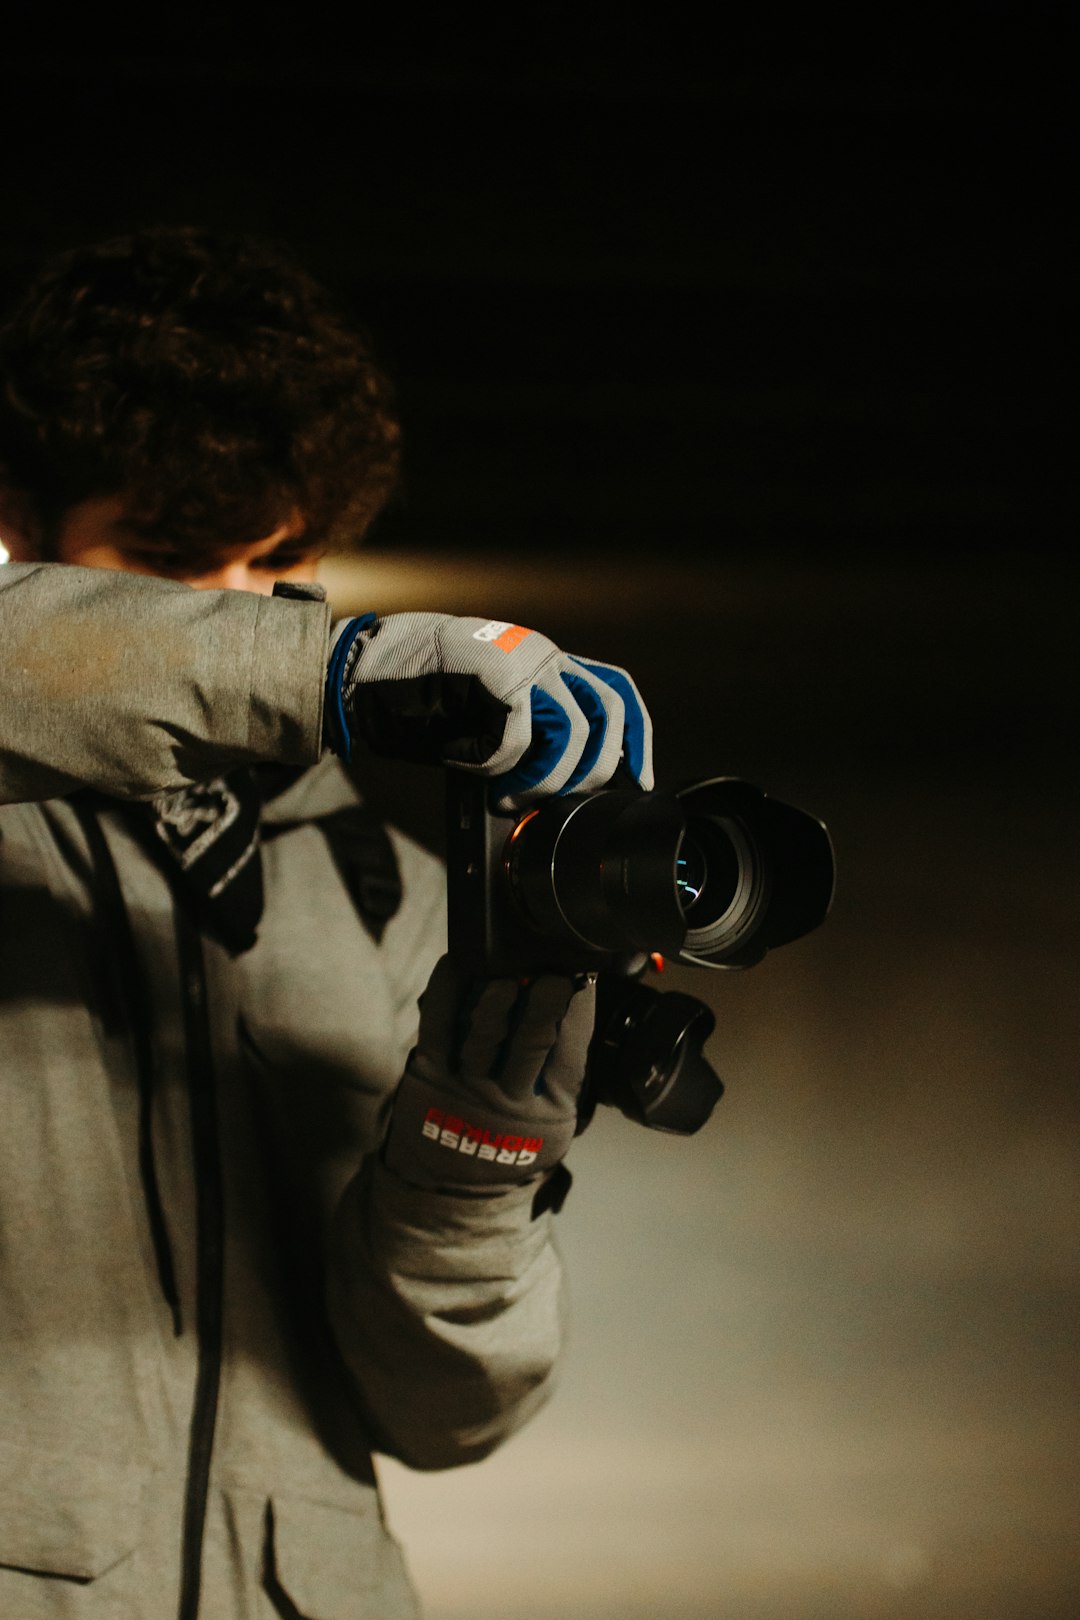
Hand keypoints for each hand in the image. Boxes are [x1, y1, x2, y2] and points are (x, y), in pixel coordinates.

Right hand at [324, 610, 651, 808]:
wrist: (360, 672)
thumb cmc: (414, 700)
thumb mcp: (483, 718)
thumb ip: (524, 736)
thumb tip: (553, 786)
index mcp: (542, 662)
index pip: (613, 692)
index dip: (635, 738)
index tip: (639, 779)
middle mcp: (541, 654)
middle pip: (608, 711)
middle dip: (595, 767)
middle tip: (563, 800)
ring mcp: (521, 657)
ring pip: (572, 728)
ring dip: (546, 777)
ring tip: (511, 795)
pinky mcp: (496, 670)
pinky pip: (521, 734)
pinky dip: (500, 764)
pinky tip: (475, 768)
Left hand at [382, 956, 596, 1191]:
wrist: (455, 1186)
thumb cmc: (513, 1140)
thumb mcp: (553, 1122)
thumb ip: (563, 1072)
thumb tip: (580, 1002)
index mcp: (550, 1109)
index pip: (570, 1054)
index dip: (578, 1014)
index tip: (584, 978)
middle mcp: (509, 1100)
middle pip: (530, 1046)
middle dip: (542, 1008)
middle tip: (553, 976)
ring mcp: (465, 1087)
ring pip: (481, 1038)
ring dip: (494, 1003)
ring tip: (504, 974)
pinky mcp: (429, 1075)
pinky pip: (436, 1027)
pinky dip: (444, 993)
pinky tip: (456, 964)